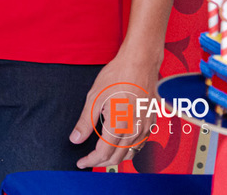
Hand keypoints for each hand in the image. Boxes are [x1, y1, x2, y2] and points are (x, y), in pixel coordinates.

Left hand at [70, 50, 160, 168]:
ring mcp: (145, 127)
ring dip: (115, 158)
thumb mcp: (94, 97)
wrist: (140, 63)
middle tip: (88, 160)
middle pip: (117, 157)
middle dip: (101, 162)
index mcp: (119, 124)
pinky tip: (118, 146)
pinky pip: (139, 144)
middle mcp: (135, 130)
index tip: (81, 163)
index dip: (91, 160)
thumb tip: (75, 139)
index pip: (104, 153)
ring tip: (100, 156)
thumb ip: (85, 122)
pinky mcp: (151, 123)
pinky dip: (127, 150)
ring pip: (130, 153)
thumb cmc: (116, 76)